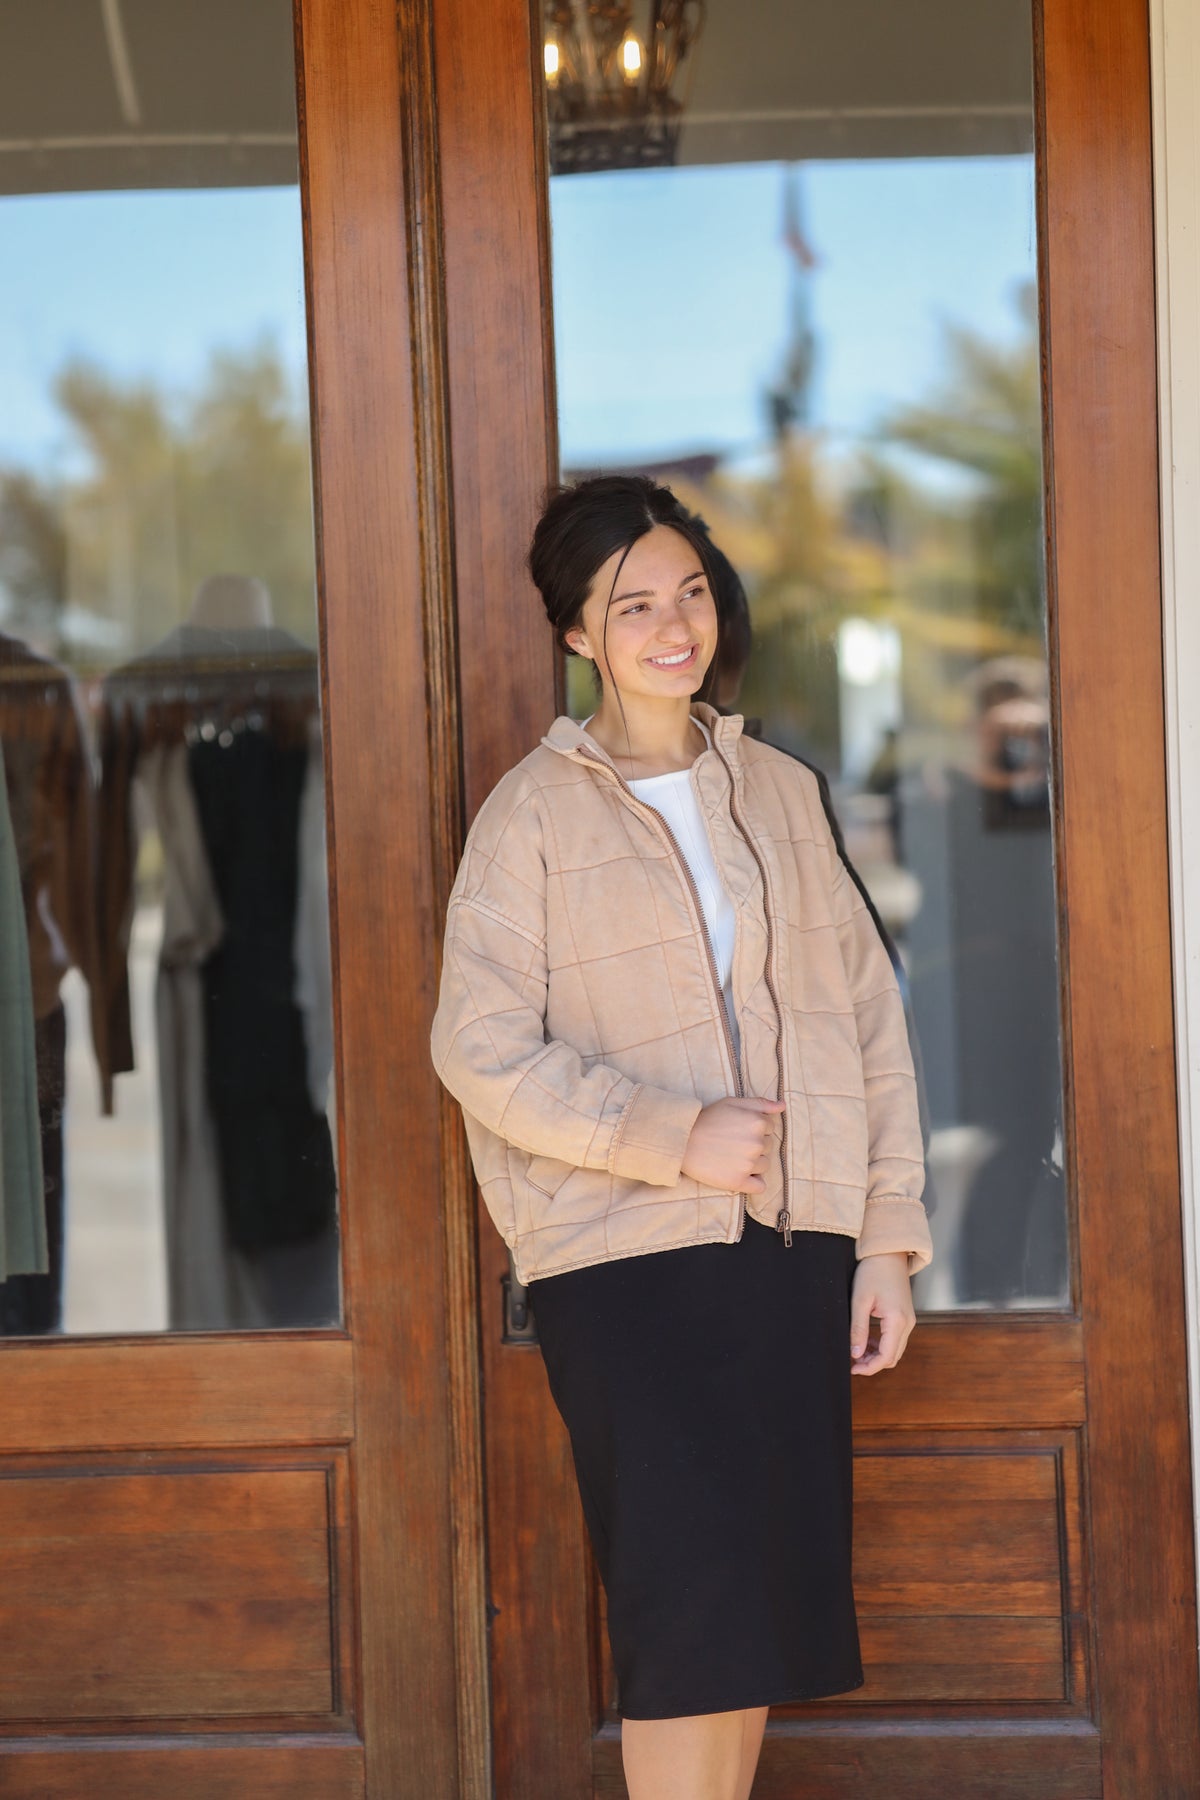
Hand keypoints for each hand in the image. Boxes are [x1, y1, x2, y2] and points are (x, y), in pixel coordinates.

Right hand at [680, 1096, 784, 1192]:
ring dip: (753, 1163)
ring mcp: (749, 1164)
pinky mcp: (739, 1181)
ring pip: (764, 1166)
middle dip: (754, 1145)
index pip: (770, 1128)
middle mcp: (757, 1144)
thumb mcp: (733, 1102)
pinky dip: (753, 1183)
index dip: (754, 1129)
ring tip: (732, 1157)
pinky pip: (760, 1186)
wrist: (683, 1141)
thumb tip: (782, 1106)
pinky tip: (740, 1175)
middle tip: (732, 1143)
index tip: (738, 1130)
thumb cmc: (707, 1119)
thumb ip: (761, 1103)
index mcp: (758, 1122)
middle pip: (767, 1147)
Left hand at [850, 1253, 914, 1375]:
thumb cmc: (873, 1272)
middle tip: (852, 1361)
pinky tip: (867, 1340)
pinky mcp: (905, 1316)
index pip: (886, 1357)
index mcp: (898, 1320)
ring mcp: (909, 1320)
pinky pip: (896, 1339)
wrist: (888, 1253)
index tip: (852, 1368)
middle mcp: (908, 1323)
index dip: (869, 1367)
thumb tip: (855, 1354)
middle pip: (892, 1357)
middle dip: (873, 1363)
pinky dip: (882, 1344)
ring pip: (895, 1349)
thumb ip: (858, 1329)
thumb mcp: (860, 1301)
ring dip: (877, 1354)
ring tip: (857, 1351)